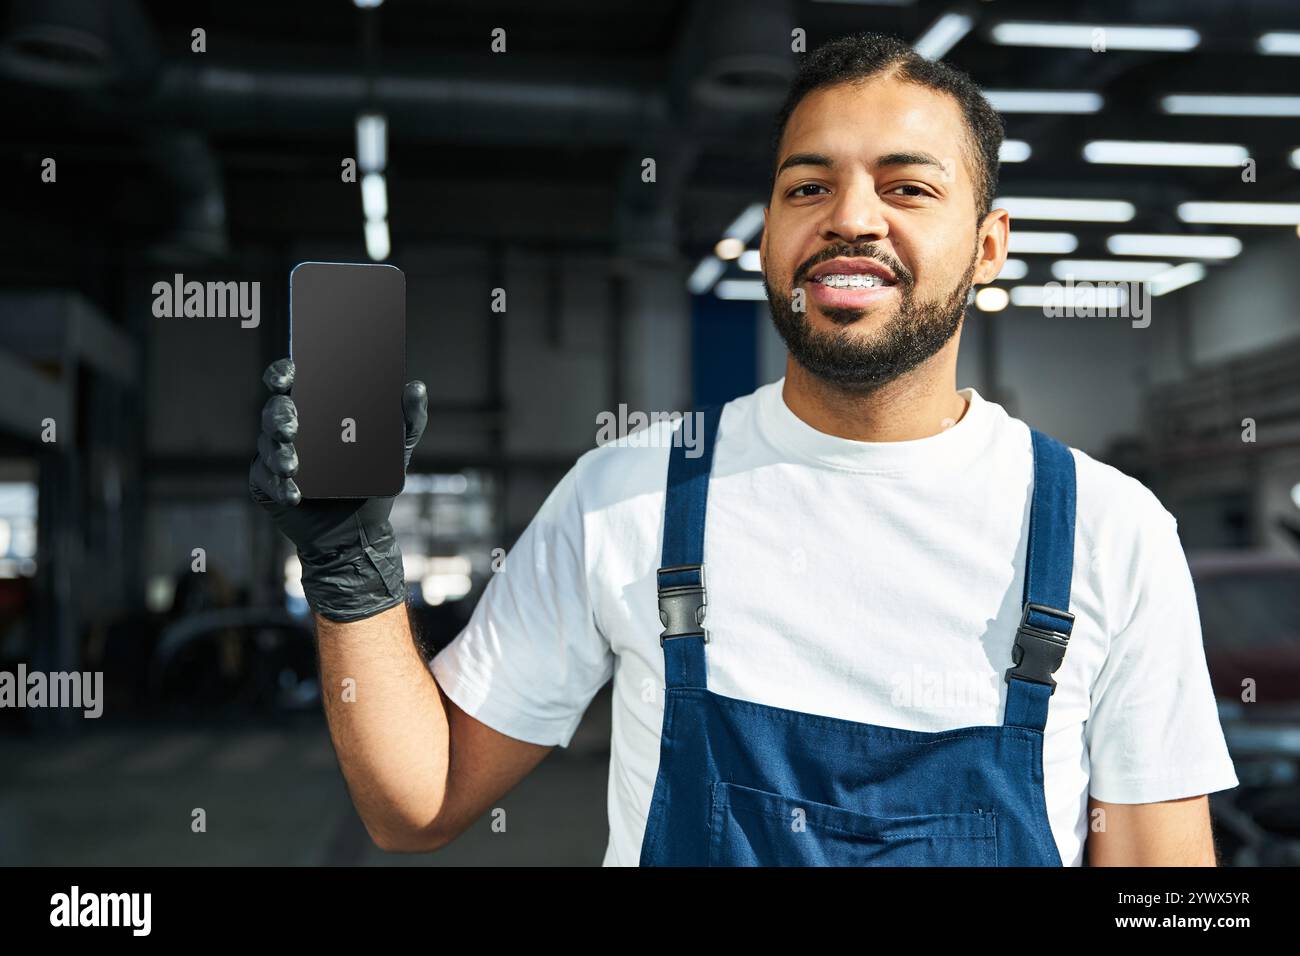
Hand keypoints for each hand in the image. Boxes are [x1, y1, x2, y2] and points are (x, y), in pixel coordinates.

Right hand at [248, 357, 427, 622]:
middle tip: (292, 429)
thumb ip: (410, 419)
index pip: (290, 382)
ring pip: (267, 445)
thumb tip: (416, 387)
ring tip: (294, 467)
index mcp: (316, 410)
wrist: (358, 531)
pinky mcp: (266, 483)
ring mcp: (275, 455)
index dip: (283, 373)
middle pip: (274, 411)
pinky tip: (294, 494)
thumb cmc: (374, 481)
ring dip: (278, 455)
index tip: (289, 375)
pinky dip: (279, 486)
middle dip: (279, 417)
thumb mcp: (398, 451)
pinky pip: (264, 479)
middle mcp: (291, 428)